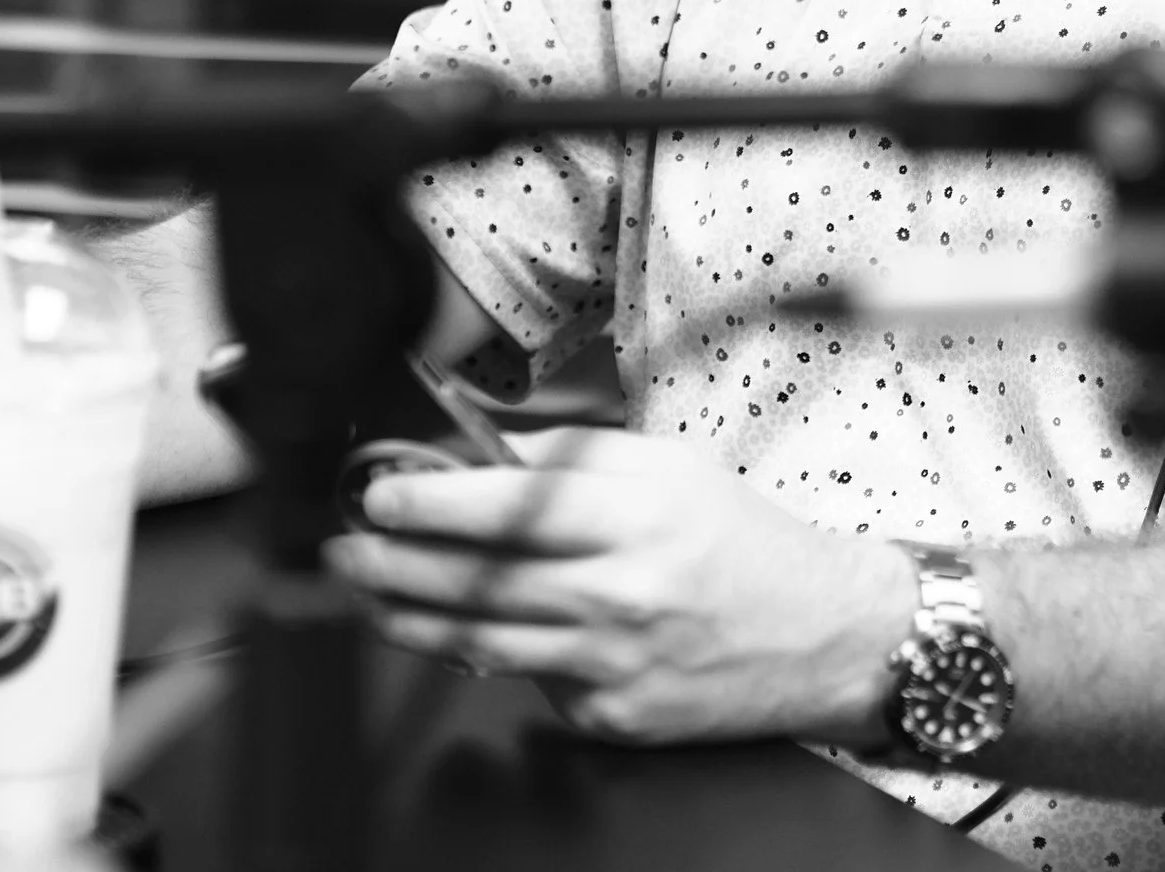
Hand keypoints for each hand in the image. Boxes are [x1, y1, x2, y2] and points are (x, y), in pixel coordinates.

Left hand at [324, 425, 917, 748]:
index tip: (376, 492)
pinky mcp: (614, 717)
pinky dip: (489, 657)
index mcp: (632, 515)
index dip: (429, 501)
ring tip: (369, 596)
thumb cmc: (737, 534)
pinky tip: (457, 633)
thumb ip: (570, 457)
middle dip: (394, 566)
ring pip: (484, 643)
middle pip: (478, 582)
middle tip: (343, 550)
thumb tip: (480, 448)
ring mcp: (614, 665)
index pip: (506, 507)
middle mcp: (619, 593)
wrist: (821, 631)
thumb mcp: (662, 465)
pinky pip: (530, 684)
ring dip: (412, 620)